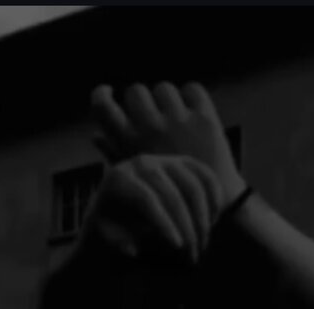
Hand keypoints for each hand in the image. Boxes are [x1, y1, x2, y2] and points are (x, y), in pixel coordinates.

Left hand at [82, 154, 223, 263]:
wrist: (116, 196)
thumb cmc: (111, 220)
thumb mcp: (106, 232)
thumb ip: (117, 242)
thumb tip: (133, 251)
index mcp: (120, 178)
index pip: (147, 199)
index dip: (165, 223)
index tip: (178, 247)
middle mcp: (143, 163)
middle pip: (173, 194)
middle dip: (187, 226)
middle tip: (193, 253)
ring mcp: (165, 159)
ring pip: (194, 185)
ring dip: (203, 216)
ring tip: (203, 242)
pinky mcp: (182, 161)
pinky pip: (205, 175)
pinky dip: (214, 197)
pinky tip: (214, 221)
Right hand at [91, 82, 244, 207]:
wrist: (217, 213)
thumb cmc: (170, 201)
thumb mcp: (135, 183)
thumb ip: (115, 155)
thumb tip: (96, 136)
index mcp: (129, 144)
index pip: (103, 106)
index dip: (101, 95)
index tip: (108, 92)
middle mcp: (151, 130)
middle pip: (135, 92)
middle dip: (141, 100)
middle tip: (149, 111)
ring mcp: (178, 123)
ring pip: (164, 90)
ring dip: (166, 99)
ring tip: (172, 114)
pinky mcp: (204, 120)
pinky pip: (192, 90)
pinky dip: (191, 97)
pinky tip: (191, 112)